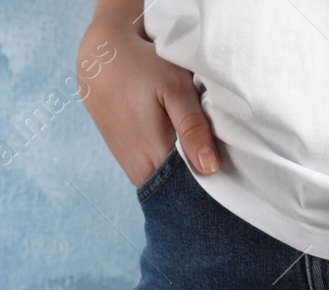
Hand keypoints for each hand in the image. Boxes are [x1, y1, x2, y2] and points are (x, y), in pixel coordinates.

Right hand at [78, 18, 220, 185]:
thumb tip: (210, 168)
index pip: (190, 194)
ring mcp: (130, 167)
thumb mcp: (174, 87)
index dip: (212, 191)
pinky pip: (153, 174)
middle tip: (221, 167)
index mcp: (155, 156)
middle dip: (200, 187)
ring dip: (185, 176)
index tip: (229, 181)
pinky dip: (170, 167)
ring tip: (202, 156)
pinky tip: (182, 151)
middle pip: (178, 193)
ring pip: (165, 185)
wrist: (98, 57)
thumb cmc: (143, 66)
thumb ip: (193, 127)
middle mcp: (140, 170)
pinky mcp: (125, 159)